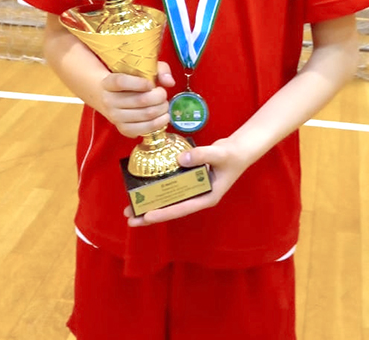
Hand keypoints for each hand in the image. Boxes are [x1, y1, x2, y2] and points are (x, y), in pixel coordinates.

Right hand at [100, 61, 174, 137]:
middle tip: (163, 94)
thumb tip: (170, 82)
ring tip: (164, 104)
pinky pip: (143, 129)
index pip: (121, 82)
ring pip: (145, 114)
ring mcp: (114, 117)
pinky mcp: (122, 129)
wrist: (108, 96)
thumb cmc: (129, 79)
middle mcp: (109, 101)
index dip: (139, 83)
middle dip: (159, 97)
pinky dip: (158, 123)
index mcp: (108, 82)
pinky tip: (163, 117)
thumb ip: (158, 70)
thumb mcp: (141, 68)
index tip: (152, 84)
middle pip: (139, 100)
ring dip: (161, 109)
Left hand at [124, 137, 247, 225]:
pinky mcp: (189, 180)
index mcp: (207, 197)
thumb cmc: (232, 155)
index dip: (164, 213)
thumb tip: (179, 160)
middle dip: (151, 214)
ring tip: (131, 207)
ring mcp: (193, 189)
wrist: (239, 149)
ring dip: (151, 202)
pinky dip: (159, 188)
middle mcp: (198, 197)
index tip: (146, 216)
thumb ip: (202, 155)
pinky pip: (172, 188)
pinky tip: (145, 187)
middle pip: (172, 208)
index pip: (182, 208)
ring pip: (169, 199)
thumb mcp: (220, 154)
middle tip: (130, 218)